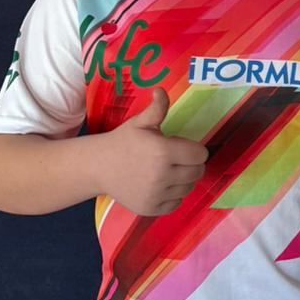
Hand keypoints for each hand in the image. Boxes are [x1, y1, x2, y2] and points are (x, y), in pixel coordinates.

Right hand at [99, 87, 208, 214]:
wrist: (98, 166)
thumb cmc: (123, 142)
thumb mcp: (140, 123)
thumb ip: (157, 108)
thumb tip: (161, 90)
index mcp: (163, 151)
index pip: (200, 155)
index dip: (194, 150)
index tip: (181, 147)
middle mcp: (162, 175)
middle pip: (197, 172)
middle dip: (190, 164)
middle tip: (175, 159)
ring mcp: (156, 194)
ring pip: (188, 188)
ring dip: (182, 180)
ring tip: (167, 171)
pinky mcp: (150, 208)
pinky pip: (176, 203)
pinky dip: (172, 195)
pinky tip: (159, 185)